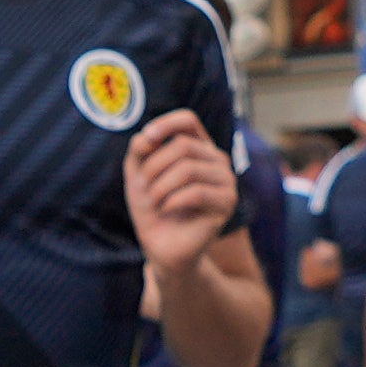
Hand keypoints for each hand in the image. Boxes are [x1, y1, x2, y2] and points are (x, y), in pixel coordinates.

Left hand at [124, 113, 238, 276]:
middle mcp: (216, 159)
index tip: (147, 138)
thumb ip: (139, 151)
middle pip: (182, 145)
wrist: (161, 245)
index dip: (166, 124)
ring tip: (154, 201)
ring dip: (160, 187)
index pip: (188, 120)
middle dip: (154, 166)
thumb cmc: (153, 207)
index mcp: (198, 147)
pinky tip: (167, 209)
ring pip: (188, 169)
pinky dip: (172, 201)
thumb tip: (146, 137)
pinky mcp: (227, 202)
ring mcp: (226, 180)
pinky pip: (196, 192)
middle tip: (144, 187)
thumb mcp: (138, 175)